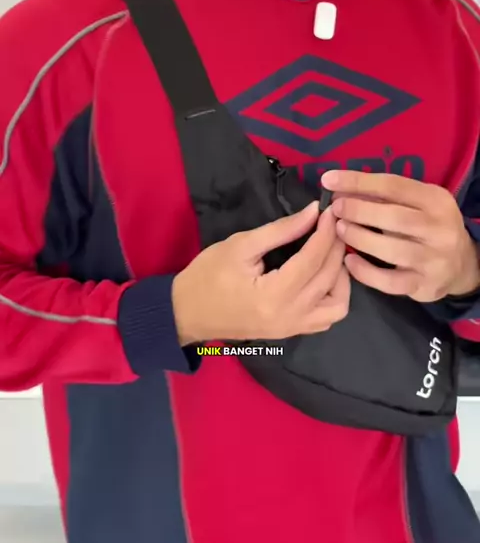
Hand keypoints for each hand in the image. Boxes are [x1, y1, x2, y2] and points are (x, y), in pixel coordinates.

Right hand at [172, 204, 349, 345]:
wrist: (186, 313)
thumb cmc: (207, 276)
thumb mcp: (241, 245)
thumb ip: (281, 230)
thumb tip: (313, 212)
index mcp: (274, 295)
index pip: (313, 259)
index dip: (325, 232)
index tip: (329, 210)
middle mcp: (290, 317)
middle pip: (329, 279)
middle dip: (336, 247)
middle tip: (334, 224)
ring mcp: (292, 329)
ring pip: (337, 305)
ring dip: (341, 277)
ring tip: (331, 252)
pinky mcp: (291, 332)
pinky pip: (326, 318)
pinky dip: (333, 296)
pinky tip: (324, 275)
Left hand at [321, 170, 479, 303]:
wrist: (460, 265)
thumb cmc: (427, 227)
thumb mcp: (416, 204)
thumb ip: (384, 197)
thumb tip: (339, 188)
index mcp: (435, 200)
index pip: (393, 185)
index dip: (358, 182)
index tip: (329, 179)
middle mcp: (439, 229)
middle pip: (394, 217)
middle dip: (359, 210)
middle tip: (335, 208)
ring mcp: (433, 259)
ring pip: (391, 249)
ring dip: (359, 238)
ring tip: (339, 231)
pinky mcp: (423, 285)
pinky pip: (389, 282)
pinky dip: (365, 272)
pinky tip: (348, 261)